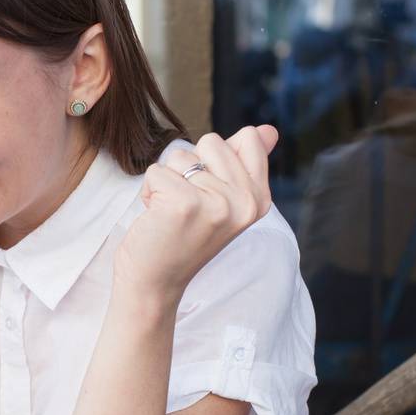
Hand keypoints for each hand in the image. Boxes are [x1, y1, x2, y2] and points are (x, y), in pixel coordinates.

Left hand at [114, 126, 277, 300]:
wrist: (155, 284)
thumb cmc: (182, 238)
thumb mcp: (222, 200)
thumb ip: (243, 163)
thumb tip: (267, 129)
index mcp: (259, 199)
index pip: (247, 138)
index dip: (216, 157)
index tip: (209, 193)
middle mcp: (245, 202)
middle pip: (212, 141)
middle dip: (189, 168)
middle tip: (187, 206)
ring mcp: (218, 204)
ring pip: (181, 156)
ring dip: (167, 181)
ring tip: (171, 214)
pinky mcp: (186, 204)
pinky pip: (157, 171)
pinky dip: (149, 191)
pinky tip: (157, 218)